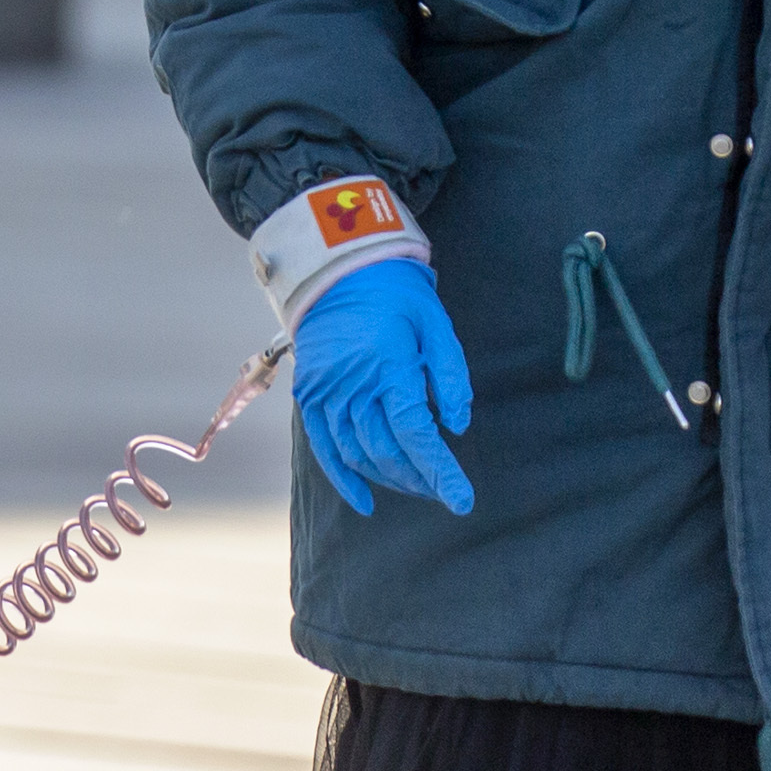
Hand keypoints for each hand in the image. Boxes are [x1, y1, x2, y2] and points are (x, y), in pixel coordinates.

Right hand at [292, 255, 472, 516]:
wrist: (337, 269)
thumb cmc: (396, 294)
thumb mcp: (436, 323)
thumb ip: (450, 375)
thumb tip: (458, 426)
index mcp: (389, 366)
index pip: (416, 434)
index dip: (440, 471)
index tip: (461, 499)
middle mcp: (353, 385)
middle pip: (387, 450)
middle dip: (419, 478)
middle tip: (443, 490)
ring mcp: (326, 392)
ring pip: (358, 454)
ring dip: (389, 478)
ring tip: (416, 486)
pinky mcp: (309, 396)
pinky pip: (324, 448)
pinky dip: (343, 479)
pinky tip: (366, 501)